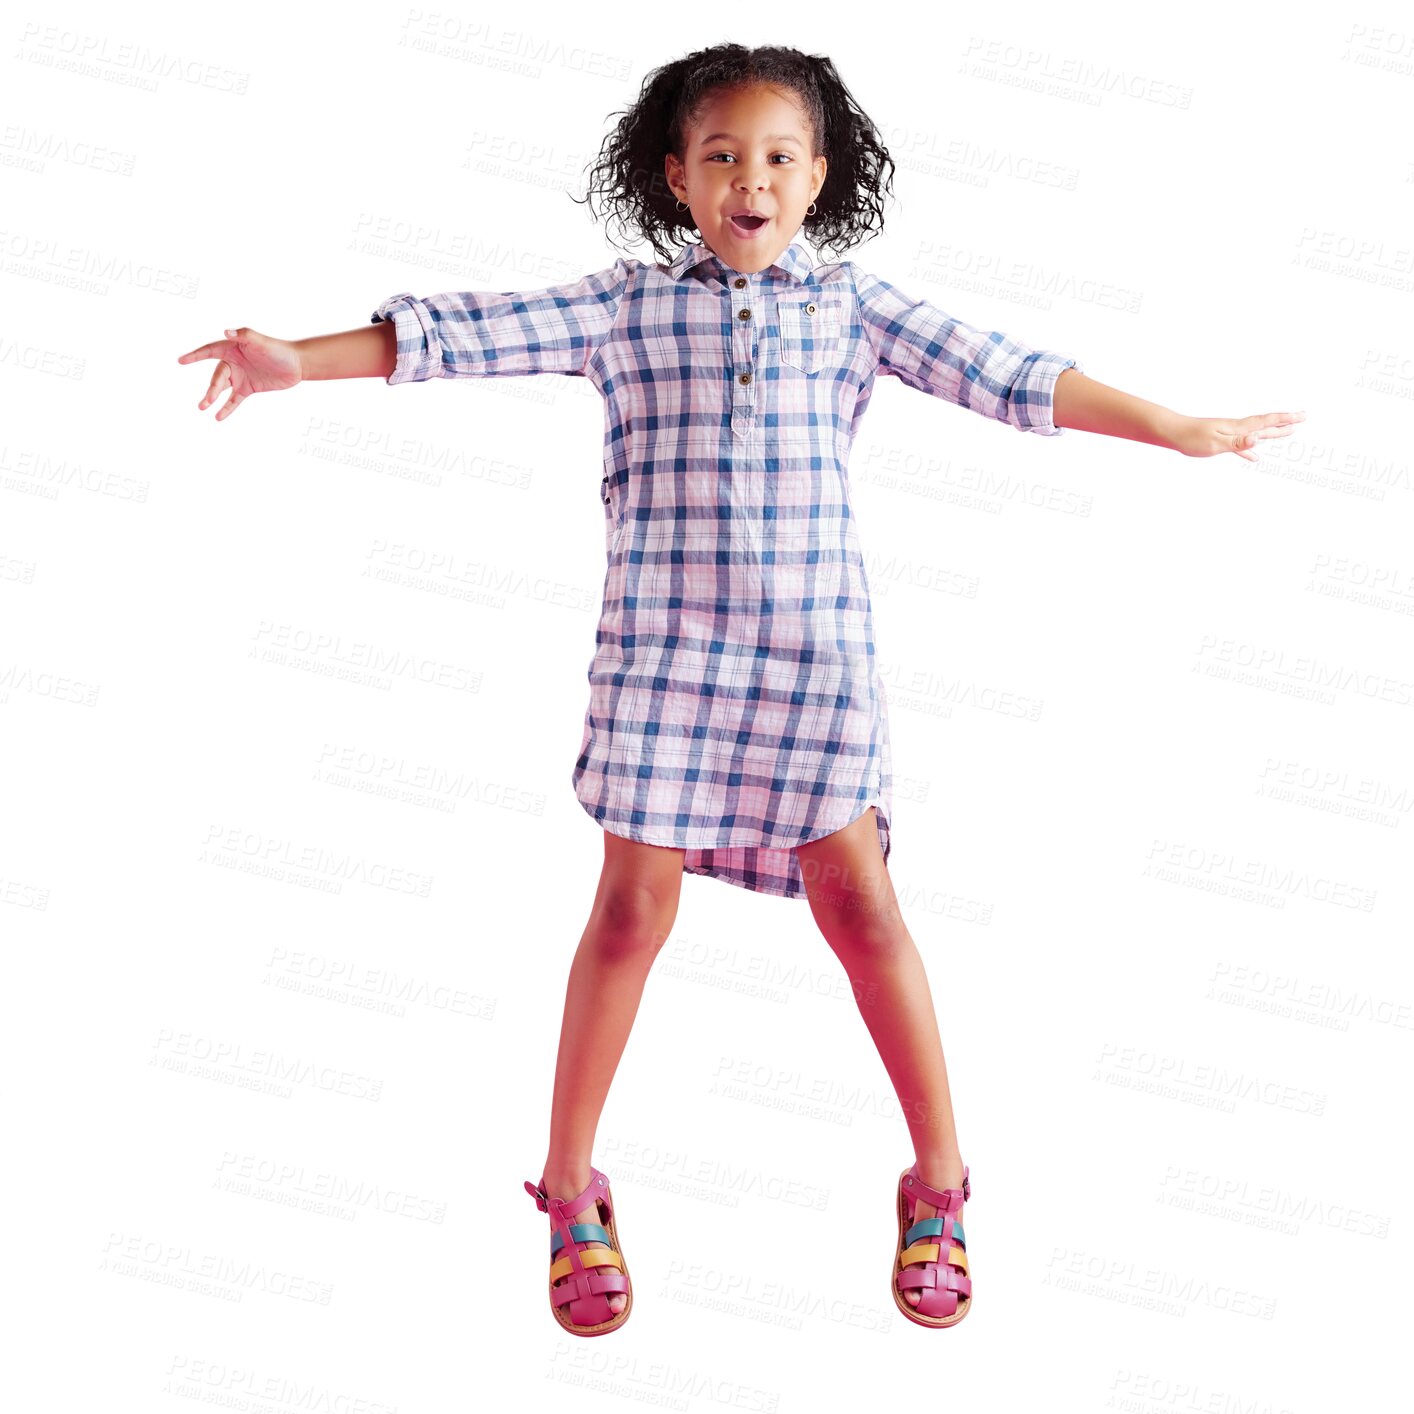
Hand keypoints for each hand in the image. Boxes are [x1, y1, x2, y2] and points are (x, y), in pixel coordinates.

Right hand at [176, 326, 302, 420]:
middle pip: (217, 377)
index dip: (195, 356)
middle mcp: (233, 362)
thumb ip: (243, 335)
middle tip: (206, 402)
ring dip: (212, 398)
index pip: (209, 351)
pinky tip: (218, 417)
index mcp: (232, 348)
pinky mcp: (248, 388)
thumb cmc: (278, 349)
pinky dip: (227, 408)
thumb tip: (225, 331)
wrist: (296, 364)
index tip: (181, 361)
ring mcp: (240, 376)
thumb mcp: (261, 341)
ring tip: (203, 408)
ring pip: (221, 388)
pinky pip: (234, 399)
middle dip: (211, 390)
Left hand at [1173, 410, 1305, 461]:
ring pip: (1257, 433)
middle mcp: (1237, 429)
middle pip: (1266, 425)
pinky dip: (1251, 450)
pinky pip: (1242, 446)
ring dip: (1273, 432)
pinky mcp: (1221, 441)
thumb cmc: (1192, 438)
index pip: (1266, 423)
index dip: (1284, 420)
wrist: (1174, 433)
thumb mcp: (1216, 444)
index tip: (1301, 417)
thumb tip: (1258, 440)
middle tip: (1303, 418)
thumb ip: (1238, 443)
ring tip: (1288, 431)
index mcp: (1238, 429)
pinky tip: (1255, 457)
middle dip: (1285, 423)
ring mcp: (1230, 434)